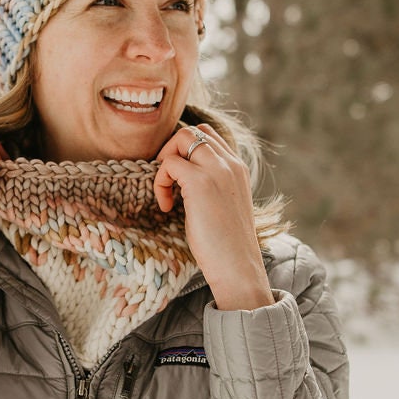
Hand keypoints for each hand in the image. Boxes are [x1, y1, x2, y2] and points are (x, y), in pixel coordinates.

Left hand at [153, 123, 274, 309]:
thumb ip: (211, 186)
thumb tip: (182, 183)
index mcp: (238, 169)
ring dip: (165, 160)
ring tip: (166, 191)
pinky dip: (160, 182)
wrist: (238, 267)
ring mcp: (217, 170)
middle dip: (172, 150)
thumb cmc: (227, 246)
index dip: (186, 151)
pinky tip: (166, 207)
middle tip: (167, 181)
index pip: (209, 136)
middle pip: (194, 131)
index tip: (179, 179)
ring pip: (182, 137)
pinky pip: (169, 163)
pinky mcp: (200, 183)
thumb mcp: (223, 206)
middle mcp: (231, 164)